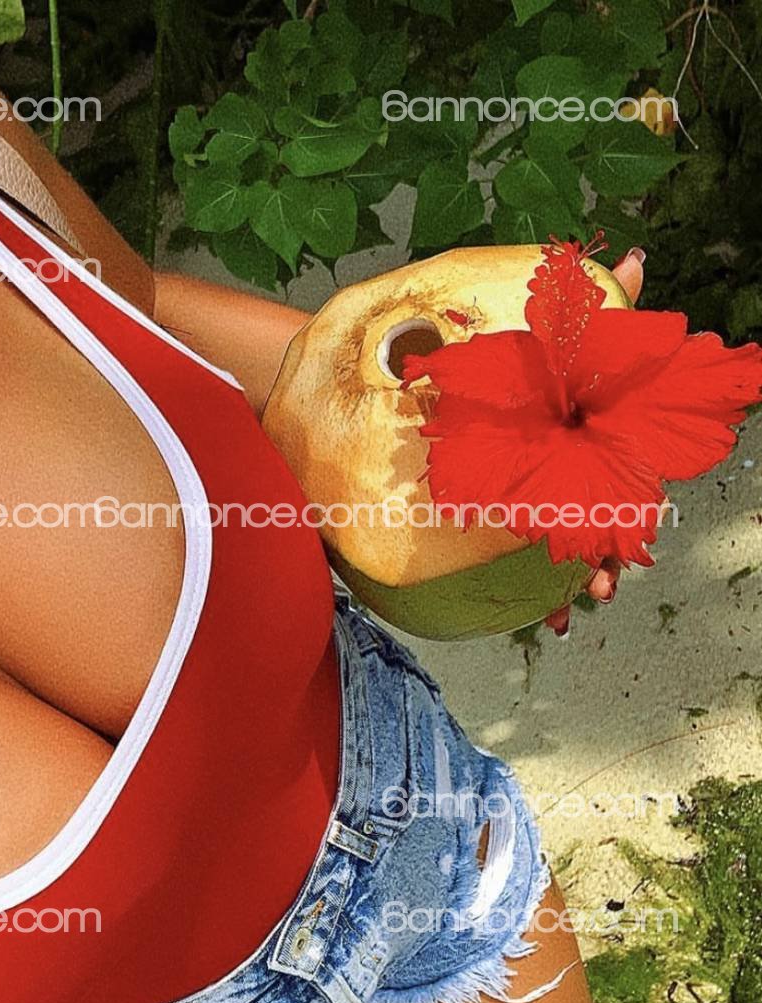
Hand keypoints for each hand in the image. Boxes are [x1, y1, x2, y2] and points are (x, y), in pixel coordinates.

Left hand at [544, 246, 644, 636]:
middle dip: (603, 568)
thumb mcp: (575, 338)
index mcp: (603, 451)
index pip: (623, 497)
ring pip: (571, 552)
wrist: (493, 382)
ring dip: (568, 591)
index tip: (614, 574)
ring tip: (560, 620)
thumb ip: (606, 304)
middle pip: (603, 535)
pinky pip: (528, 554)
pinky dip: (536, 588)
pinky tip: (540, 616)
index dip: (624, 539)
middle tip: (593, 595)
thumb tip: (637, 253)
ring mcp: (556, 496)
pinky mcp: (520, 506)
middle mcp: (586, 480)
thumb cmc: (547, 364)